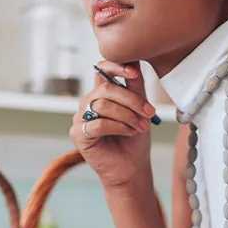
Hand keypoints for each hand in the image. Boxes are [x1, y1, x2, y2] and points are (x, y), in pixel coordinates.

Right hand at [70, 60, 157, 190]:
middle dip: (131, 100)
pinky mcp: (78, 135)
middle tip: (149, 113)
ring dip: (127, 116)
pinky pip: (98, 124)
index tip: (134, 73)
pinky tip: (129, 132)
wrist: (131, 166)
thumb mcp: (139, 108)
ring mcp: (80, 118)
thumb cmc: (135, 137)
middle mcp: (87, 102)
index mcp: (100, 93)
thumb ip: (135, 86)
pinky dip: (118, 127)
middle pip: (106, 89)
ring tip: (140, 126)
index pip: (101, 69)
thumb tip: (135, 61)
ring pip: (103, 105)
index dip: (116, 66)